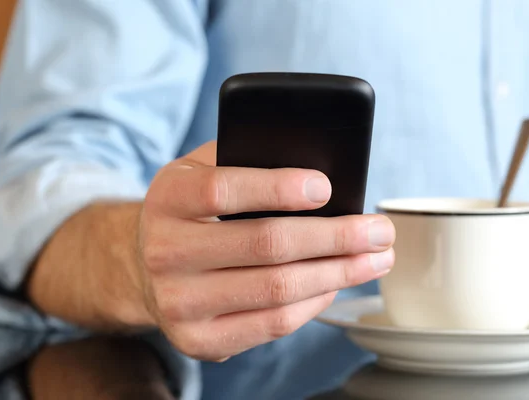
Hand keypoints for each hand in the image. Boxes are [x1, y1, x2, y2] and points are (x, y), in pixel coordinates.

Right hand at [138, 141, 394, 360]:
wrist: (147, 267)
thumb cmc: (192, 212)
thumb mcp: (201, 172)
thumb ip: (245, 160)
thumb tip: (319, 166)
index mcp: (168, 199)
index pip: (223, 191)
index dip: (278, 188)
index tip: (327, 187)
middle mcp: (166, 253)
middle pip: (266, 245)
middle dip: (337, 237)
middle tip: (380, 230)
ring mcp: (179, 303)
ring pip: (278, 289)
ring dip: (339, 273)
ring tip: (375, 259)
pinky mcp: (199, 339)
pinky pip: (273, 324)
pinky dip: (315, 303)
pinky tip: (337, 284)